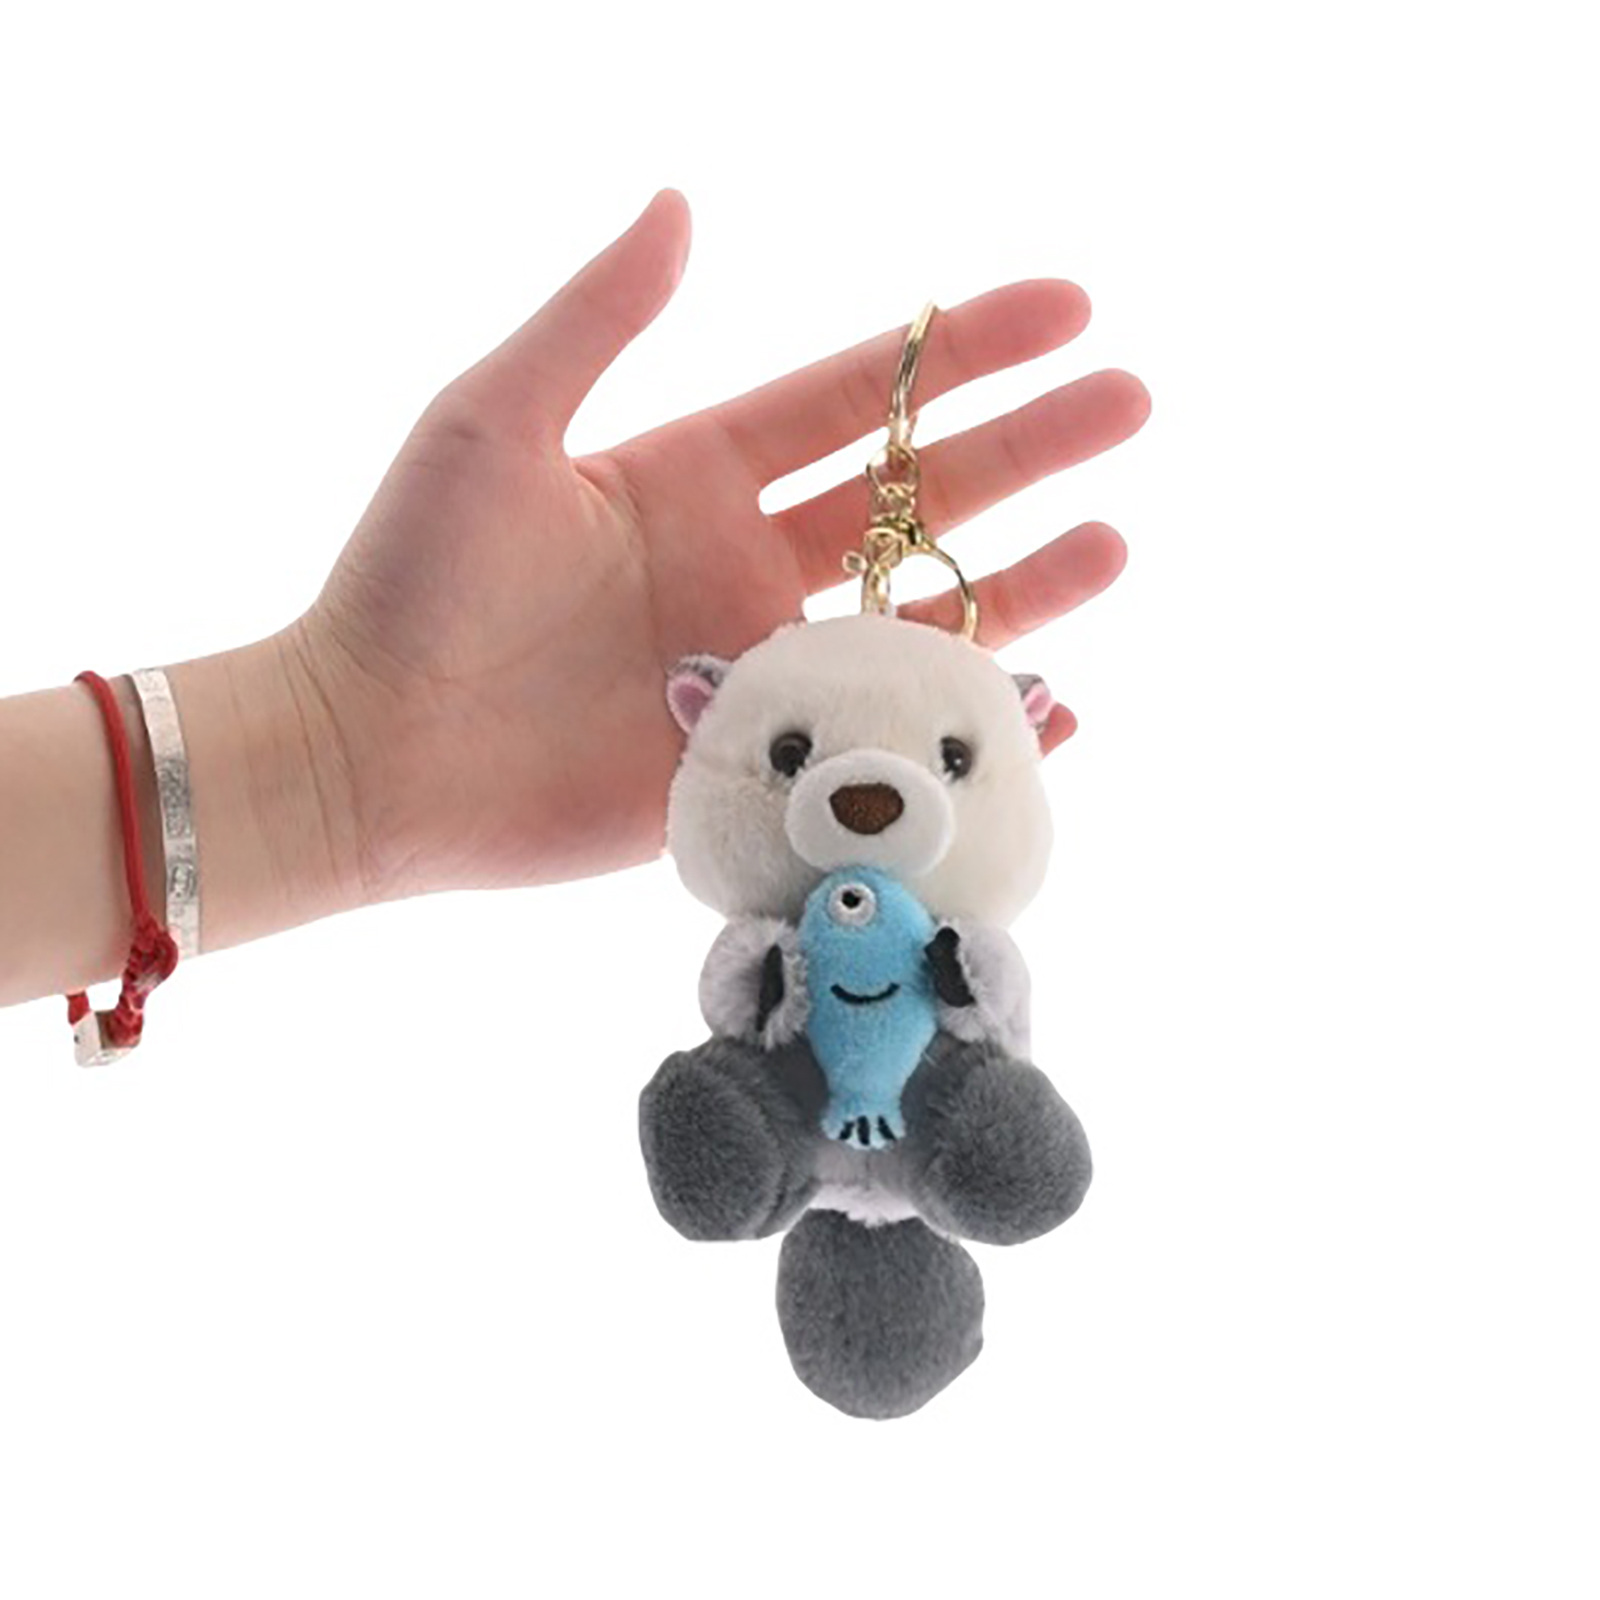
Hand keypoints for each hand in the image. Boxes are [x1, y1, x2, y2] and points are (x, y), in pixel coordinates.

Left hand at [288, 189, 1150, 906]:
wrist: (368, 755)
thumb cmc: (409, 581)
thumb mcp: (494, 421)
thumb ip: (596, 318)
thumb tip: (681, 201)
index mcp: (694, 475)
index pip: (859, 401)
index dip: (960, 352)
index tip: (1066, 309)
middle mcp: (743, 567)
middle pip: (915, 500)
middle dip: (1026, 451)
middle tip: (1129, 406)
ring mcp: (757, 671)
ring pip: (915, 622)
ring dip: (1019, 585)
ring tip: (1115, 546)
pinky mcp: (754, 766)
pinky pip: (878, 743)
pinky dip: (960, 728)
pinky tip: (1047, 708)